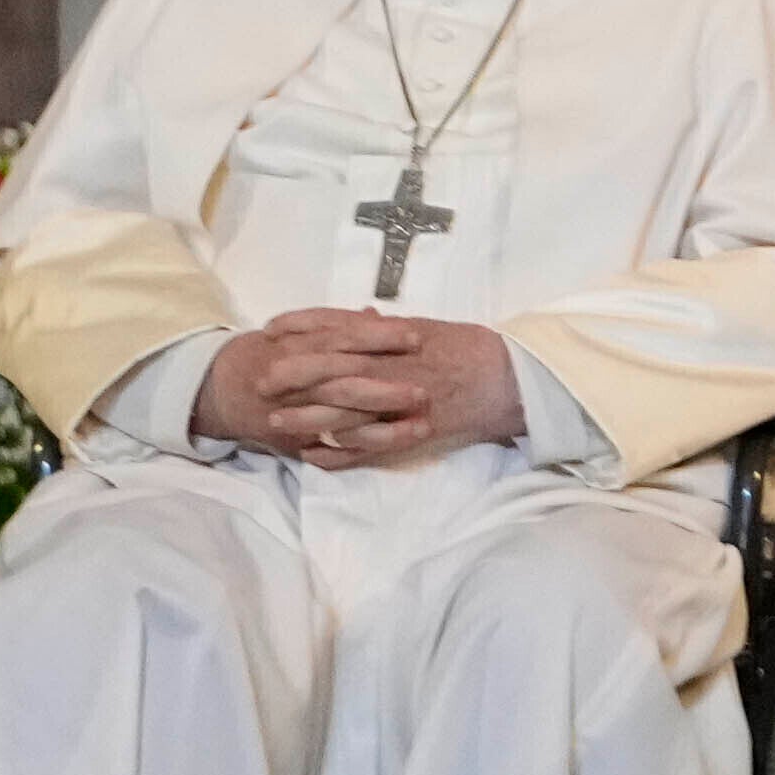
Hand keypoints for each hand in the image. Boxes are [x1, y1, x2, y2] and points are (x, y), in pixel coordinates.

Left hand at [189, 311, 525, 467]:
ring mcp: (402, 402)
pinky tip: (313, 458)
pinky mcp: (413, 433)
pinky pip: (368, 448)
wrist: (512, 380)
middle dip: (293, 374)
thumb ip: (390, 328)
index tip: (271, 328)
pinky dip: (339, 455)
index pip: (340, 326)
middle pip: (333, 367)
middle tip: (261, 380)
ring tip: (275, 424)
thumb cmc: (472, 350)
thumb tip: (363, 316)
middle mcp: (394, 366)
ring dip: (307, 418)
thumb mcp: (429, 329)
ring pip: (345, 411)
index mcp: (396, 335)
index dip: (302, 327)